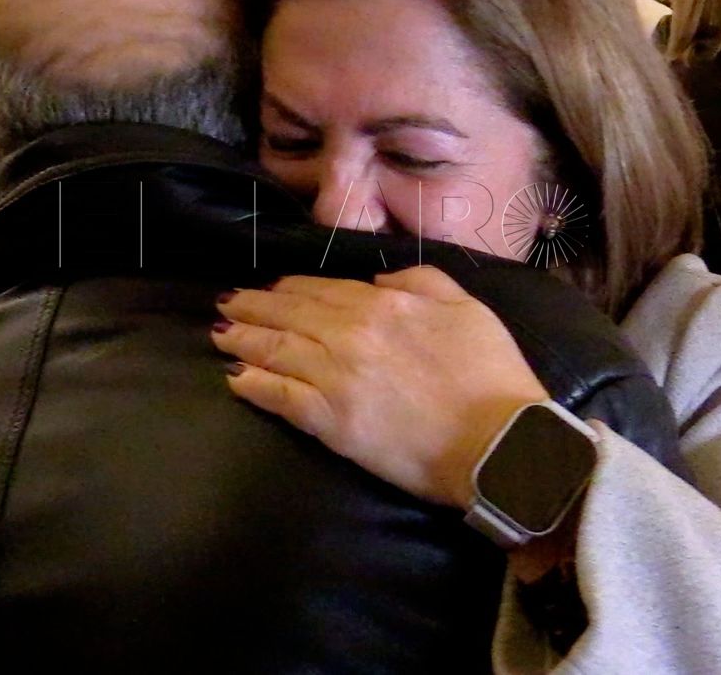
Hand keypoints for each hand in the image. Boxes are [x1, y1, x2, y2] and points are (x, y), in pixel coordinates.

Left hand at [212, 267, 547, 509]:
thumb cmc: (492, 375)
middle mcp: (351, 333)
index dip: (290, 288)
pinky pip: (280, 396)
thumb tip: (379, 278)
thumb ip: (422, 280)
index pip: (323, 289)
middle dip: (253, 307)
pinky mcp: (330, 422)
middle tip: (227, 303)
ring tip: (219, 333)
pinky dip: (253, 384)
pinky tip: (234, 378)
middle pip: (289, 314)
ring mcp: (336, 377)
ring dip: (242, 338)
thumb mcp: (468, 307)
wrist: (500, 441)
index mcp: (385, 303)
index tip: (269, 288)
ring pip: (276, 350)